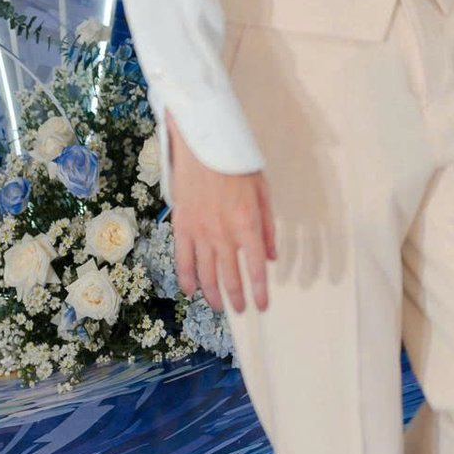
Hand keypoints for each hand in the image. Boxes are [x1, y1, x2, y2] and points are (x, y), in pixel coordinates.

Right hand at [168, 113, 276, 314]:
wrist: (202, 144)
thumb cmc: (236, 163)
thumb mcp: (263, 191)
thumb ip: (268, 227)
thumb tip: (271, 257)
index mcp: (247, 224)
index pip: (255, 269)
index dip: (259, 292)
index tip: (262, 306)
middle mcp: (223, 234)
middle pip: (230, 276)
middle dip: (237, 298)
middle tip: (240, 310)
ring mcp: (199, 232)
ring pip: (205, 274)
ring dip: (213, 294)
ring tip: (219, 306)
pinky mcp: (181, 226)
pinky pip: (183, 260)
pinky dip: (186, 278)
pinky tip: (191, 290)